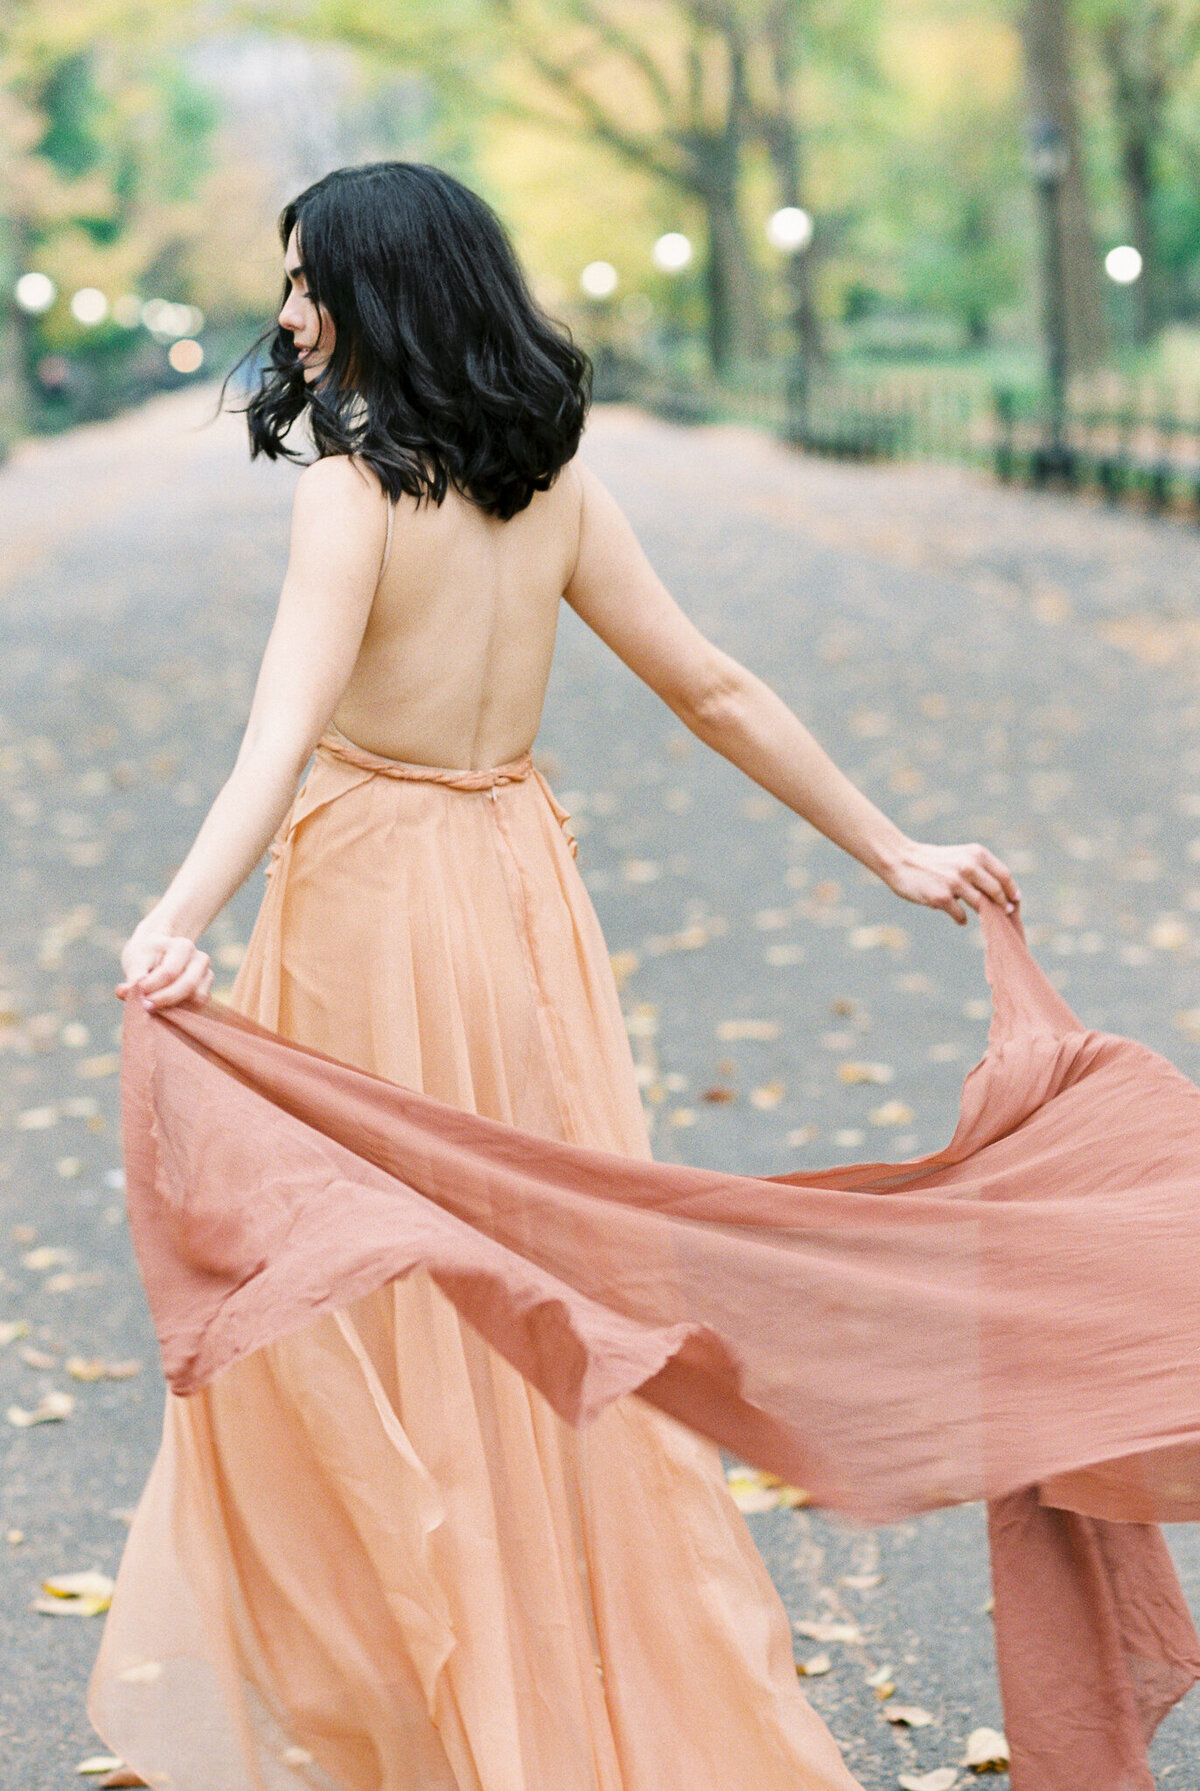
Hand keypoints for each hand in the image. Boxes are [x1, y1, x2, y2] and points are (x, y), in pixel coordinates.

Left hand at [116, 929, 212, 1009]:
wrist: (156, 953)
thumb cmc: (145, 955)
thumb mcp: (135, 960)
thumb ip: (132, 978)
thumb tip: (124, 994)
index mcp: (183, 946)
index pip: (169, 972)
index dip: (150, 986)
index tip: (130, 993)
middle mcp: (200, 959)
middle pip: (187, 986)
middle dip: (163, 1000)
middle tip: (144, 1007)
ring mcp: (206, 975)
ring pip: (196, 998)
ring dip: (173, 1006)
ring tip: (152, 1004)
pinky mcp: (205, 991)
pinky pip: (197, 1007)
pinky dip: (180, 1011)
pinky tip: (163, 1007)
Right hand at [881, 839, 1020, 925]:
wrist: (900, 860)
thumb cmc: (933, 861)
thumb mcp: (959, 856)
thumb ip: (978, 869)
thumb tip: (1000, 892)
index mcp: (975, 854)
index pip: (1003, 875)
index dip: (1011, 890)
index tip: (1015, 900)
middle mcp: (968, 866)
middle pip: (996, 891)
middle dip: (1002, 905)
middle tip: (1003, 913)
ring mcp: (955, 882)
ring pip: (980, 905)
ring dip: (984, 914)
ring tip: (984, 918)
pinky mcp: (941, 897)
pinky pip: (961, 915)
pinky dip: (962, 919)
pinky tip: (960, 919)